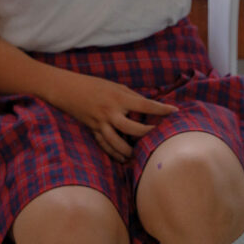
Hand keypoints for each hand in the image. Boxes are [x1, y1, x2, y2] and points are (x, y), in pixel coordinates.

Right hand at [53, 72, 177, 162]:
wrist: (68, 89)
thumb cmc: (95, 85)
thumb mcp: (115, 86)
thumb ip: (131, 97)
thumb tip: (149, 106)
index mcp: (119, 96)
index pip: (145, 104)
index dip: (161, 109)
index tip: (175, 111)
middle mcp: (111, 111)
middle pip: (133, 128)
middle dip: (147, 134)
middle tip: (159, 136)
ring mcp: (101, 122)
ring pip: (118, 142)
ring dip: (130, 150)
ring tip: (140, 154)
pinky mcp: (93, 130)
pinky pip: (105, 146)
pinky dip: (115, 154)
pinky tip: (124, 158)